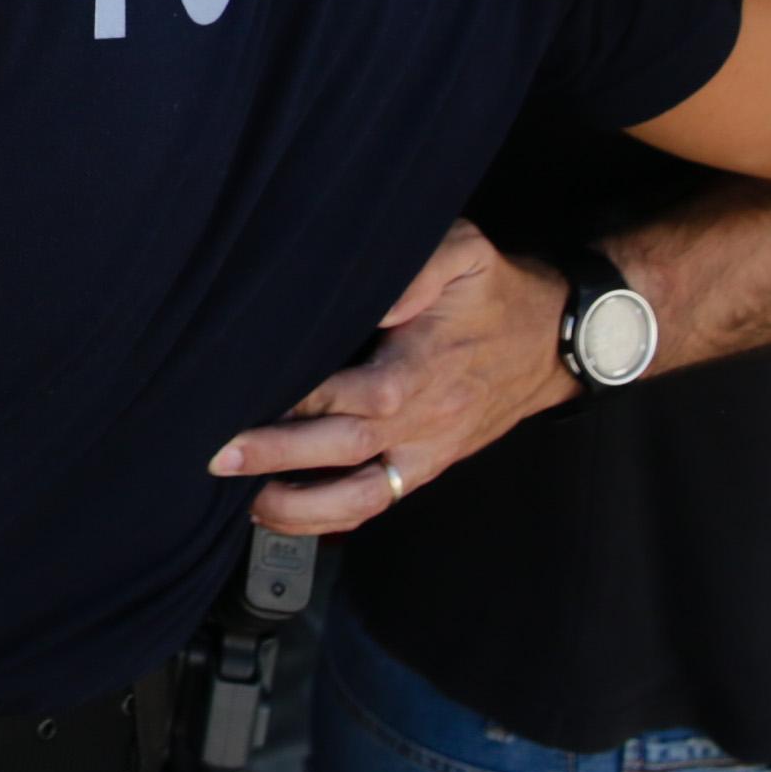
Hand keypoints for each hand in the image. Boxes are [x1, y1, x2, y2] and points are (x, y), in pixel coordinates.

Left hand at [204, 222, 570, 534]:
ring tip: (243, 502)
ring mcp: (426, 450)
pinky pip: (377, 504)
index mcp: (429, 365)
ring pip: (363, 496)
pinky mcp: (425, 467)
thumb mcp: (466, 254)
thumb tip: (375, 298)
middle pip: (350, 448)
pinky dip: (327, 518)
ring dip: (300, 507)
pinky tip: (279, 513)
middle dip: (280, 455)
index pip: (365, 393)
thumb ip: (420, 267)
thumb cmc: (494, 292)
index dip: (311, 400)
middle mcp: (426, 417)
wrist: (550, 342)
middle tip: (220, 455)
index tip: (255, 393)